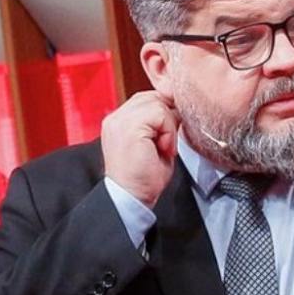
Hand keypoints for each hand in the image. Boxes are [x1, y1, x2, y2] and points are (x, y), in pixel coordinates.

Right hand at [100, 90, 179, 208]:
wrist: (132, 197)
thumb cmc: (145, 177)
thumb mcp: (155, 143)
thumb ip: (161, 123)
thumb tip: (177, 108)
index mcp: (119, 121)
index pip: (147, 99)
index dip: (165, 111)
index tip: (171, 133)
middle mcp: (116, 118)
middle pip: (153, 97)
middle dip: (168, 117)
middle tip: (167, 143)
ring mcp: (120, 120)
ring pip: (158, 103)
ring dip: (169, 126)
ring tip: (164, 148)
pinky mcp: (129, 127)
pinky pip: (160, 113)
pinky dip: (168, 131)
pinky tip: (164, 149)